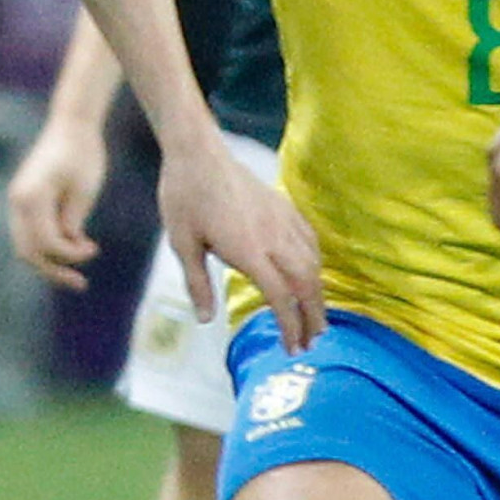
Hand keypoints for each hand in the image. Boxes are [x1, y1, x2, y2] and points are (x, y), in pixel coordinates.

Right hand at [4, 114, 108, 292]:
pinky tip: (74, 246)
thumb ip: (72, 223)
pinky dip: (49, 246)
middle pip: (27, 252)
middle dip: (53, 271)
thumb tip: (66, 247)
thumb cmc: (83, 154)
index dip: (70, 255)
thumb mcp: (84, 191)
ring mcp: (17, 201)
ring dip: (51, 260)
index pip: (46, 243)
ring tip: (79, 267)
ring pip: (26, 246)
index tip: (93, 249)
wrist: (72, 124)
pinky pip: (30, 234)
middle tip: (80, 283)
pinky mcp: (24, 201)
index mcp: (30, 198)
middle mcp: (17, 202)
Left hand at [160, 142, 322, 350]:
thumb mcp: (182, 243)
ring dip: (317, 292)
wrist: (197, 152)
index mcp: (248, 249)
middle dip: (312, 316)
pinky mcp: (283, 206)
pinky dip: (316, 262)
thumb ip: (197, 283)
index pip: (280, 296)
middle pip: (306, 283)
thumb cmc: (184, 197)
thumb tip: (205, 320)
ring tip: (316, 316)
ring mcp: (282, 219)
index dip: (288, 325)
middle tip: (312, 342)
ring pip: (313, 262)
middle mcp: (272, 236)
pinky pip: (310, 239)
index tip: (291, 347)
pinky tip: (312, 274)